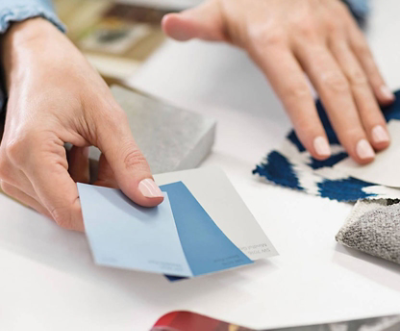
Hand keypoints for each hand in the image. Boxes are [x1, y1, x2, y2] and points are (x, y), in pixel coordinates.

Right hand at [0, 18, 163, 230]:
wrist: (37, 57)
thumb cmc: (63, 75)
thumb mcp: (107, 117)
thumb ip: (129, 162)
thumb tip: (147, 195)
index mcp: (30, 150)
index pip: (69, 210)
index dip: (106, 216)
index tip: (132, 211)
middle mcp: (12, 166)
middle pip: (67, 208)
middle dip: (102, 197)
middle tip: (121, 170)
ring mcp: (12, 170)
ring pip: (63, 202)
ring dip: (91, 186)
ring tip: (96, 151)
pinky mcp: (19, 170)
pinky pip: (55, 191)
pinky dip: (79, 180)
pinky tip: (83, 154)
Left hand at [163, 0, 394, 163]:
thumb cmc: (245, 0)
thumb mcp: (217, 12)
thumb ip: (196, 25)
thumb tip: (170, 26)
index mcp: (271, 38)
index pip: (293, 89)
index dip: (309, 122)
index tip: (321, 151)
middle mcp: (305, 32)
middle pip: (331, 86)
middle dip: (348, 124)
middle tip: (361, 155)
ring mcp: (328, 26)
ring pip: (354, 74)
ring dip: (368, 110)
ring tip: (379, 140)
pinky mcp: (343, 22)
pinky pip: (363, 54)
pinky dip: (375, 80)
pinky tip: (384, 104)